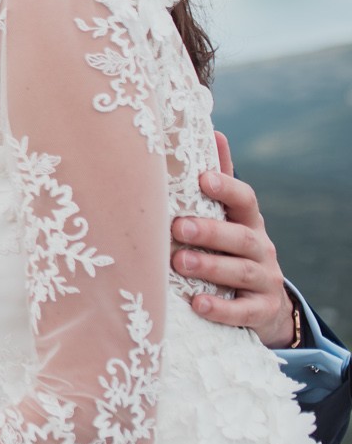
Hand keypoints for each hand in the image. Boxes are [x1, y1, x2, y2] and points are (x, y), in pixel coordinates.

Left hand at [172, 132, 296, 346]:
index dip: (226, 188)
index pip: (245, 200)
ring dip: (210, 266)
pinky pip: (243, 311)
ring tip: (180, 262)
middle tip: (178, 227)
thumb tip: (212, 132)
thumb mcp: (228, 218)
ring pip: (241, 271)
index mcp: (248, 222)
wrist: (262, 305)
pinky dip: (221, 308)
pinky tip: (198, 304)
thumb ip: (220, 182)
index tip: (202, 178)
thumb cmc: (230, 250)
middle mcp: (261, 248)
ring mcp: (265, 280)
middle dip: (210, 230)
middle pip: (241, 237)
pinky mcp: (261, 311)